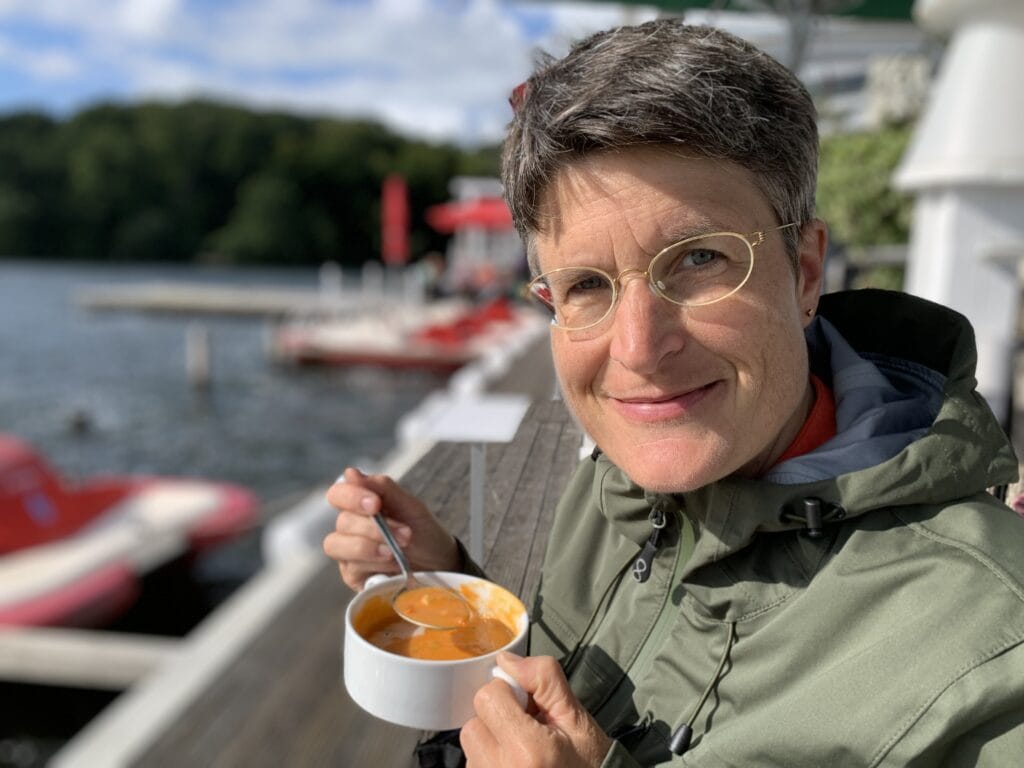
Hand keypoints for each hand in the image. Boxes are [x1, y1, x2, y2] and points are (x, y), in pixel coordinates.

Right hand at [322, 467, 459, 590]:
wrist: (441, 564)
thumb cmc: (424, 532)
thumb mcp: (411, 507)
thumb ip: (383, 488)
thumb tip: (351, 473)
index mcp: (360, 505)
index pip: (338, 494)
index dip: (352, 497)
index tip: (376, 504)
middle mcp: (349, 528)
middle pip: (342, 521)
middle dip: (375, 528)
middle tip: (406, 534)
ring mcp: (348, 553)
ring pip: (336, 545)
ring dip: (368, 546)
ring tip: (394, 552)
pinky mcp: (352, 576)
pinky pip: (350, 568)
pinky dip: (372, 565)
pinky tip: (391, 566)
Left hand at [461, 653, 611, 767]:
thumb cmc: (586, 761)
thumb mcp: (574, 716)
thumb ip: (543, 679)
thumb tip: (505, 660)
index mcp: (526, 750)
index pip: (488, 697)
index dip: (508, 692)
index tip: (529, 706)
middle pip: (474, 720)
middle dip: (498, 715)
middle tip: (527, 728)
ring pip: (472, 740)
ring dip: (492, 735)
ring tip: (521, 746)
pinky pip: (474, 758)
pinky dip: (490, 753)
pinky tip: (513, 759)